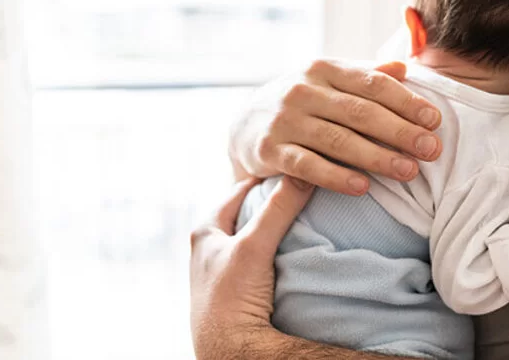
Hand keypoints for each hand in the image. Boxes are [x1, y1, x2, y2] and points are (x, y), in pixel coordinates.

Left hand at [190, 176, 314, 357]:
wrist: (230, 349)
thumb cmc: (231, 296)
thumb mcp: (253, 246)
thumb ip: (278, 209)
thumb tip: (304, 174)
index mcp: (205, 230)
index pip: (239, 190)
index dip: (265, 178)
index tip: (293, 168)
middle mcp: (210, 247)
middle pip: (247, 211)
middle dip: (272, 201)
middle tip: (302, 190)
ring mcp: (225, 268)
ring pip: (255, 235)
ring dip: (275, 227)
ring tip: (302, 216)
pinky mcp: (239, 287)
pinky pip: (262, 257)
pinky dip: (277, 249)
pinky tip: (293, 249)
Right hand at [229, 59, 442, 194]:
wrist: (245, 125)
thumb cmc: (302, 104)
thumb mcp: (328, 82)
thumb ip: (365, 75)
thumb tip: (404, 66)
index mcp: (324, 69)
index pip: (372, 83)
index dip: (406, 102)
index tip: (434, 120)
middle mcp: (302, 90)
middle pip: (359, 112)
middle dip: (400, 131)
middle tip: (432, 149)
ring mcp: (284, 120)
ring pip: (337, 140)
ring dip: (376, 157)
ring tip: (408, 172)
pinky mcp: (269, 150)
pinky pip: (307, 165)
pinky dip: (335, 177)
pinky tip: (362, 187)